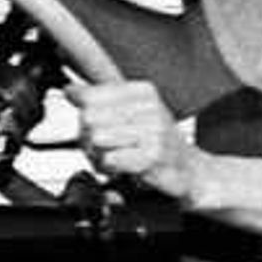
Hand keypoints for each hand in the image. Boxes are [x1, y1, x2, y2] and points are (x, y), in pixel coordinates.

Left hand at [70, 78, 197, 200]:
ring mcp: (153, 131)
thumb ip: (100, 100)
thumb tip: (70, 90)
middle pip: (89, 118)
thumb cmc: (159, 144)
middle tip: (104, 147)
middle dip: (89, 138)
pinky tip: (120, 168)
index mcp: (143, 91)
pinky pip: (109, 159)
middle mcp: (149, 107)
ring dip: (98, 155)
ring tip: (114, 157)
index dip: (83, 113)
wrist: (191, 172)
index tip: (92, 121)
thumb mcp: (132, 114)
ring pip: (97, 139)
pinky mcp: (152, 155)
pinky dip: (109, 168)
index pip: (91, 95)